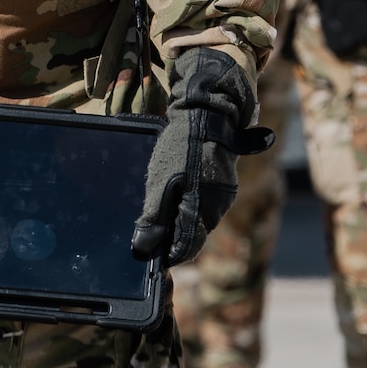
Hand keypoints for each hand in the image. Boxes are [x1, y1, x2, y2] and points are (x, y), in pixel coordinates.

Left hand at [132, 48, 273, 266]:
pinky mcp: (223, 184)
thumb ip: (153, 217)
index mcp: (201, 211)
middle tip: (148, 230)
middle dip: (171, 237)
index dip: (166, 254)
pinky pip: (204, 205)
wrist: (209, 113)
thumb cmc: (182, 146)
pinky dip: (188, 204)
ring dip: (180, 219)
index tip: (149, 253)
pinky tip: (175, 190)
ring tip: (160, 206)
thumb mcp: (160, 181)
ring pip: (198, 220)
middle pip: (192, 237)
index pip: (185, 249)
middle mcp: (216, 209)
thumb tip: (144, 248)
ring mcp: (222, 196)